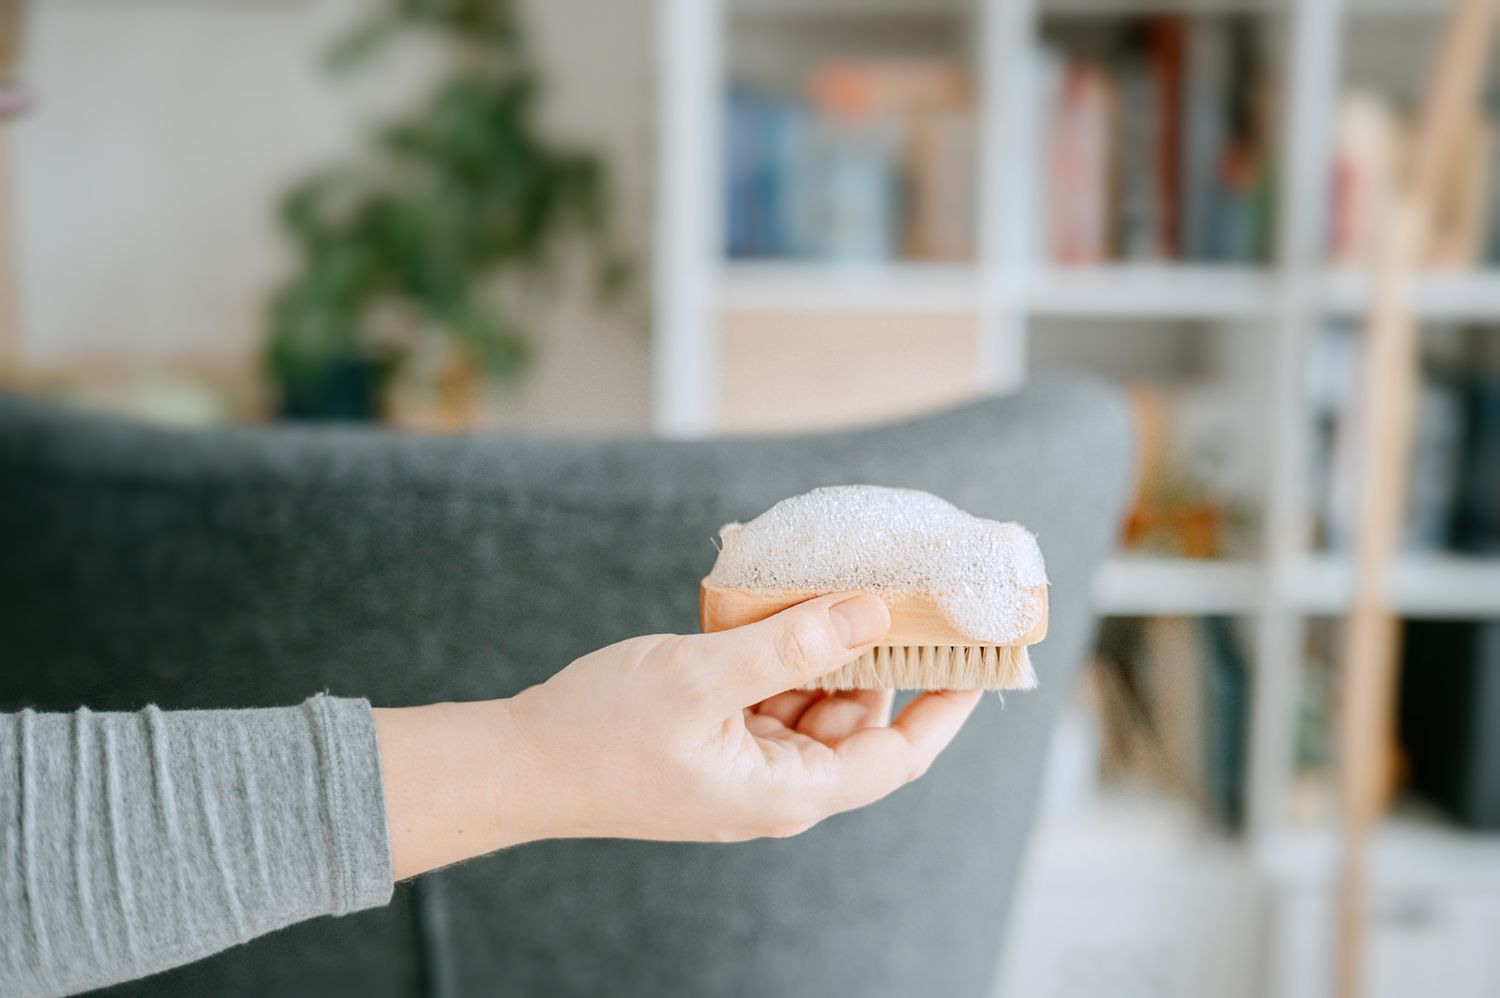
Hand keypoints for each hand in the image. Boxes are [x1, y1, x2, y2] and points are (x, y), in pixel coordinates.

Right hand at [374, 593, 982, 878]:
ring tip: (836, 584)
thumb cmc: (600, 734)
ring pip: (816, 697)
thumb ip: (790, 645)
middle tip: (902, 588)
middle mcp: (778, 782)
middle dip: (882, 656)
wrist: (520, 761)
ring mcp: (748, 760)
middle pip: (860, 717)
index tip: (978, 655)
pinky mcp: (720, 736)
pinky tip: (779, 606)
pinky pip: (773, 690)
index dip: (945, 708)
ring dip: (828, 645)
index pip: (897, 756)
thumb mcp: (701, 679)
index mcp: (788, 789)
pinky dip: (784, 650)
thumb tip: (872, 611)